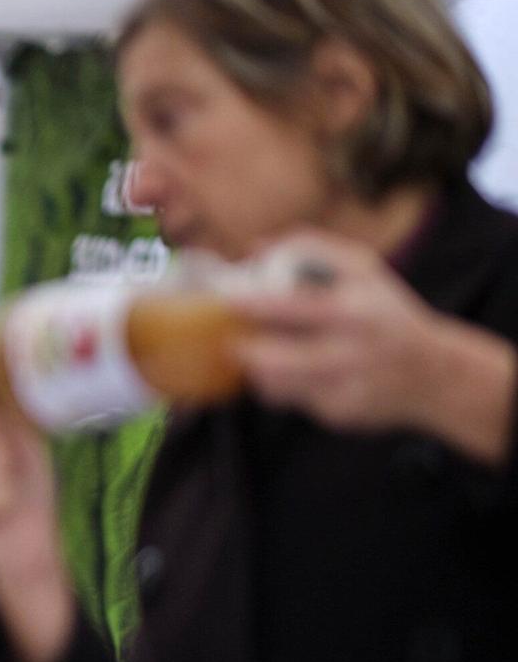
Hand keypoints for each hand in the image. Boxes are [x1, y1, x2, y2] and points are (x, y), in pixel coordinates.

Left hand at [233, 231, 516, 464]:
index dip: (255, 304)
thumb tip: (254, 247)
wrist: (433, 374)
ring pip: (277, 384)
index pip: (294, 308)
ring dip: (258, 371)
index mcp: (354, 310)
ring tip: (257, 356)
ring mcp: (344, 386)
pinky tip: (288, 375)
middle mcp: (351, 351)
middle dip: (246, 351)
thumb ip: (311, 249)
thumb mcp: (363, 271)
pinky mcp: (338, 413)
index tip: (228, 300)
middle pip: (278, 359)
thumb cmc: (386, 313)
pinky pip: (290, 401)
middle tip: (230, 341)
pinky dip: (279, 387)